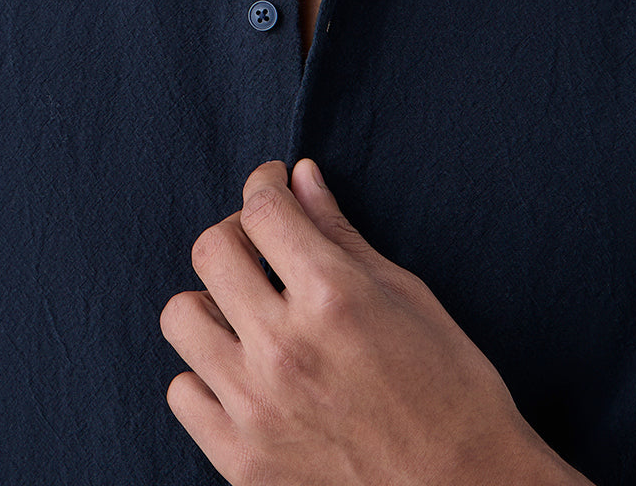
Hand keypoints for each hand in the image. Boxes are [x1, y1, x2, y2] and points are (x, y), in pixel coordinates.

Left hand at [160, 159, 591, 484]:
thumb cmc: (453, 390)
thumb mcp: (407, 295)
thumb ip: (341, 233)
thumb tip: (302, 178)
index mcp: (332, 296)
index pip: (263, 210)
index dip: (265, 183)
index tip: (273, 183)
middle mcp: (284, 346)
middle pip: (211, 251)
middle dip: (237, 232)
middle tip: (264, 243)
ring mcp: (256, 408)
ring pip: (182, 317)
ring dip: (213, 300)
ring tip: (247, 310)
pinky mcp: (242, 462)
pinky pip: (183, 393)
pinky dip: (206, 374)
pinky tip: (243, 370)